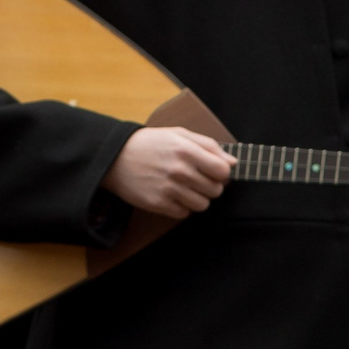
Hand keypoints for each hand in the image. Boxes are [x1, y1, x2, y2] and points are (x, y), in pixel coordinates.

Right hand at [103, 126, 232, 216]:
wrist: (116, 157)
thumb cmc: (151, 144)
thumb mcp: (179, 135)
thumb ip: (209, 146)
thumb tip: (232, 162)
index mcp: (187, 151)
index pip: (223, 172)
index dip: (221, 173)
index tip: (214, 171)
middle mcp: (179, 171)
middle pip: (215, 190)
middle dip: (210, 186)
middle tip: (197, 179)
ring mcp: (169, 189)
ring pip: (202, 205)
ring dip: (198, 198)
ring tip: (185, 187)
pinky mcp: (159, 204)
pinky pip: (184, 213)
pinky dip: (182, 207)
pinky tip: (172, 195)